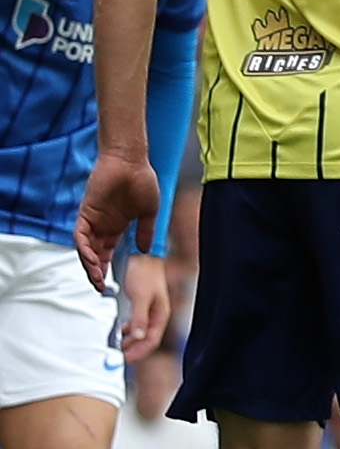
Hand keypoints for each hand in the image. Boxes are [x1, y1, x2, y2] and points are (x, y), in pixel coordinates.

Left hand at [75, 151, 160, 295]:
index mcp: (116, 226)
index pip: (107, 253)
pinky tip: (92, 260)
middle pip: (94, 254)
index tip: (108, 284)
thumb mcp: (149, 211)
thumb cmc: (142, 180)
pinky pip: (80, 236)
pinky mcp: (85, 213)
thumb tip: (144, 250)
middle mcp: (102, 226)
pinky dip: (84, 249)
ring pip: (85, 248)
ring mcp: (92, 220)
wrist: (131, 161)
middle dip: (96, 272)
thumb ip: (146, 231)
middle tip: (100, 287)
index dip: (106, 268)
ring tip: (96, 278)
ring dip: (89, 264)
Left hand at [117, 252, 171, 356]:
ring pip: (141, 333)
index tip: (124, 360)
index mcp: (160, 314)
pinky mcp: (141, 306)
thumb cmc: (145, 273)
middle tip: (118, 358)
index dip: (138, 352)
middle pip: (147, 339)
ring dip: (130, 342)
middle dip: (133, 350)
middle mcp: (156, 315)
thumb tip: (136, 337)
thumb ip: (139, 318)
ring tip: (117, 347)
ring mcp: (149, 311)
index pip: (151, 341)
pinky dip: (127, 332)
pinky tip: (120, 332)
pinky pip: (135, 325)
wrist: (143, 256)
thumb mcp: (141, 297)